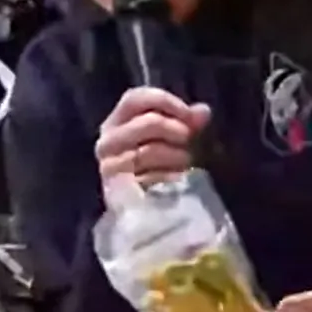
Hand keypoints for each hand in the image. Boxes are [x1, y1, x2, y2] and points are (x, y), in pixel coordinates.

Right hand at [95, 87, 212, 201]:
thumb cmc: (157, 167)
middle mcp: (108, 141)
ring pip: (151, 150)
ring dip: (177, 156)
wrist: (143, 212)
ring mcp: (111, 165)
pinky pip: (151, 176)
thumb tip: (203, 111)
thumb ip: (186, 122)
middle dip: (178, 131)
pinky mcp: (119, 189)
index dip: (165, 101)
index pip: (135, 98)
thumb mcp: (170, 138)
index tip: (189, 115)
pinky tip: (176, 179)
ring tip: (184, 163)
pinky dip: (170, 177)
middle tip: (189, 142)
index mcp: (116, 122)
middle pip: (149, 122)